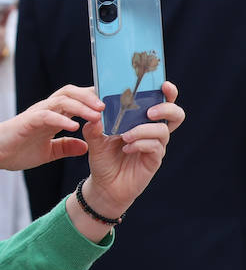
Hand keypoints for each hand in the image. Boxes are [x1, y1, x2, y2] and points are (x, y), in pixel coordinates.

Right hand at [0, 85, 104, 171]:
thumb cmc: (16, 150)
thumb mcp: (49, 152)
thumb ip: (66, 147)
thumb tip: (86, 146)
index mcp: (52, 116)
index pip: (76, 100)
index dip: (94, 100)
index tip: (114, 106)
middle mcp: (46, 110)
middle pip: (72, 92)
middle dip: (92, 97)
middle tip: (110, 106)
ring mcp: (37, 113)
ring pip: (62, 100)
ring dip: (81, 106)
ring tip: (98, 114)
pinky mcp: (27, 121)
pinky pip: (47, 115)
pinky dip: (62, 119)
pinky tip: (74, 126)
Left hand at [81, 81, 181, 216]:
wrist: (104, 185)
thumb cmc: (103, 158)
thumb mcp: (94, 139)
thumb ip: (94, 126)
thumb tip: (95, 113)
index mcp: (141, 120)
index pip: (160, 101)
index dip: (167, 92)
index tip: (163, 84)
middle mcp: (153, 130)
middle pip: (175, 114)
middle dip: (166, 107)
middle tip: (149, 111)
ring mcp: (156, 145)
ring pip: (162, 130)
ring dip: (143, 129)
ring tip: (125, 135)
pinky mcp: (154, 160)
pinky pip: (155, 146)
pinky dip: (141, 144)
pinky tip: (127, 148)